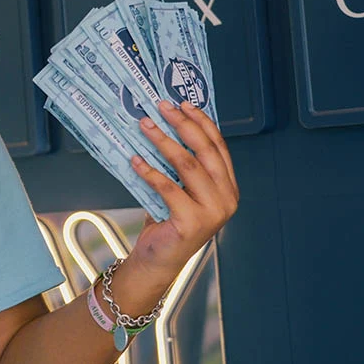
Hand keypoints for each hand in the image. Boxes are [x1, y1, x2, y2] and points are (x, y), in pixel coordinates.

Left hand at [131, 100, 239, 276]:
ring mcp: (213, 212)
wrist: (159, 260)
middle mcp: (227, 198)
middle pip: (205, 151)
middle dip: (182, 125)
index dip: (201, 122)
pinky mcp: (192, 222)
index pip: (218, 147)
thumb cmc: (168, 221)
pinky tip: (134, 159)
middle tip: (161, 108)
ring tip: (145, 125)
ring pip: (187, 165)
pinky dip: (149, 170)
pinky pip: (167, 187)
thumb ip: (182, 167)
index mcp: (228, 187)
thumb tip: (162, 126)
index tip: (182, 104)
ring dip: (163, 141)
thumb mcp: (181, 189)